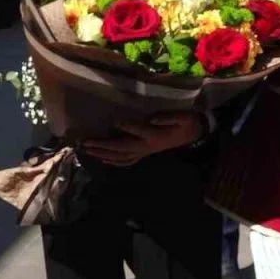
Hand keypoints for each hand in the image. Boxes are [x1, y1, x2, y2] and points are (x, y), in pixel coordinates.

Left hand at [81, 111, 206, 166]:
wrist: (194, 134)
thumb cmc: (187, 122)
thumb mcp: (182, 117)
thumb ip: (168, 118)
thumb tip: (152, 119)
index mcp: (155, 136)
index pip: (138, 131)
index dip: (126, 127)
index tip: (114, 122)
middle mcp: (147, 146)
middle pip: (122, 148)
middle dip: (103, 146)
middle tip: (86, 143)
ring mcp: (144, 151)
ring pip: (121, 156)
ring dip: (104, 154)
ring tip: (88, 151)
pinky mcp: (144, 153)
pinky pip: (127, 160)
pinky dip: (114, 161)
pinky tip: (103, 160)